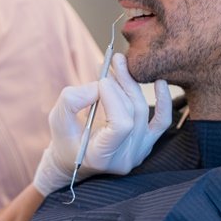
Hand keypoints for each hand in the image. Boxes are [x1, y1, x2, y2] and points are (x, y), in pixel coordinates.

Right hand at [33, 53, 171, 195]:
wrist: (72, 157)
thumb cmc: (64, 138)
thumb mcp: (57, 118)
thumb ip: (73, 100)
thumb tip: (100, 85)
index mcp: (101, 156)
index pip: (121, 125)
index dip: (114, 99)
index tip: (101, 80)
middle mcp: (125, 158)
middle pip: (132, 114)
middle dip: (122, 84)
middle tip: (113, 61)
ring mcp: (139, 152)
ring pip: (143, 111)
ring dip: (132, 85)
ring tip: (120, 65)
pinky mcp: (146, 143)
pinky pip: (161, 121)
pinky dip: (163, 101)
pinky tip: (160, 82)